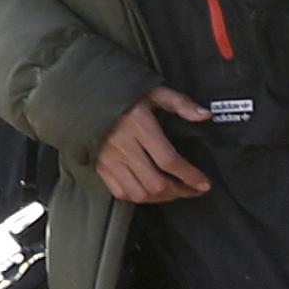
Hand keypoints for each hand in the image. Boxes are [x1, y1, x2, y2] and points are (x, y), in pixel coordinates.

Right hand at [93, 89, 213, 203]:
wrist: (83, 96)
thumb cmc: (122, 93)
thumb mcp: (153, 90)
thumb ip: (180, 103)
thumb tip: (205, 115)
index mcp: (138, 126)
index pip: (168, 160)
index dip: (189, 176)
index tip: (204, 184)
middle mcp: (122, 145)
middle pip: (155, 182)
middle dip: (180, 191)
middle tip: (193, 190)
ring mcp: (108, 159)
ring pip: (139, 192)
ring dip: (162, 198)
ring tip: (176, 192)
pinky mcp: (99, 166)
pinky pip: (120, 192)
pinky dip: (140, 198)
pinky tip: (152, 192)